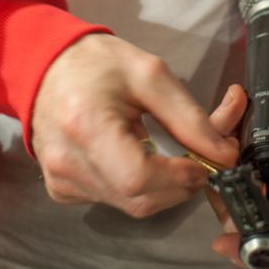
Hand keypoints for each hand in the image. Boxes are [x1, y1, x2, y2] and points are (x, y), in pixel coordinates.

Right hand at [31, 33, 242, 217]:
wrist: (46, 64)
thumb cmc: (96, 63)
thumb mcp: (150, 74)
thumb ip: (189, 116)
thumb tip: (223, 153)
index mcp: (86, 127)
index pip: (139, 178)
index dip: (180, 176)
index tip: (204, 159)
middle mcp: (67, 163)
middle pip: (139, 200)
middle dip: (181, 183)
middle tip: (200, 155)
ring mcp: (61, 181)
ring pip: (130, 205)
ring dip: (164, 186)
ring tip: (173, 151)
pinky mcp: (61, 189)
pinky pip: (113, 200)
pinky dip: (138, 186)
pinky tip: (140, 155)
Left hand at [211, 55, 268, 268]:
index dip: (258, 250)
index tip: (222, 242)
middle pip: (253, 214)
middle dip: (226, 197)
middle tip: (211, 163)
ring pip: (238, 182)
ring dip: (220, 160)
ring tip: (223, 123)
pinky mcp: (265, 141)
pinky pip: (235, 150)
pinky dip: (224, 134)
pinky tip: (231, 106)